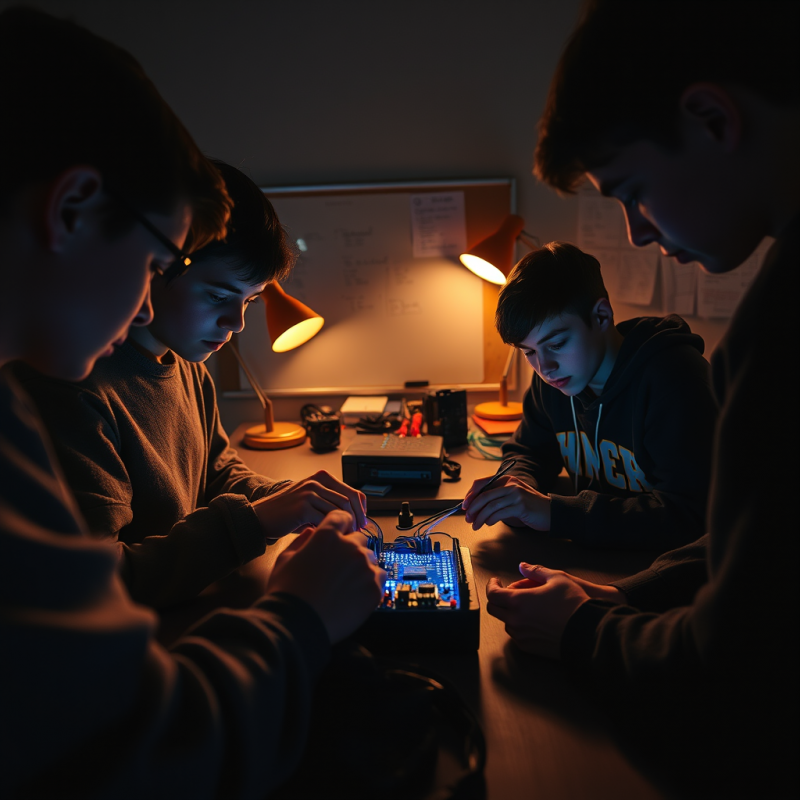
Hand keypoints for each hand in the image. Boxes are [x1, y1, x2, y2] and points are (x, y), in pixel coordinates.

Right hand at [253, 470, 366, 536]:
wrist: (260, 517)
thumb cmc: (287, 513)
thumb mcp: (311, 500)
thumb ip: (330, 503)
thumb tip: (356, 517)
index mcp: (321, 478)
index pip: (352, 491)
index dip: (361, 509)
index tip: (363, 521)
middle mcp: (316, 482)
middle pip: (349, 501)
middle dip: (356, 520)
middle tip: (357, 533)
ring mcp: (309, 493)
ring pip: (339, 511)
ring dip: (346, 527)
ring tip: (345, 538)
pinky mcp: (303, 507)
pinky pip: (325, 520)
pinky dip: (331, 531)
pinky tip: (330, 539)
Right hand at [265, 510, 385, 643]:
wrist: (297, 626)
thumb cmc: (287, 592)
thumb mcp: (285, 559)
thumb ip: (302, 541)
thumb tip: (313, 532)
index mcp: (327, 536)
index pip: (342, 517)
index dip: (340, 526)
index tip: (339, 535)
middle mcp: (350, 547)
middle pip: (359, 539)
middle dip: (350, 549)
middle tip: (338, 568)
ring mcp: (364, 568)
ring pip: (370, 559)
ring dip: (361, 566)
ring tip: (345, 584)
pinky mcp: (374, 588)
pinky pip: (379, 578)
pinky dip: (370, 583)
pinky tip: (355, 594)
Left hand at [462, 475, 550, 530]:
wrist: (552, 512)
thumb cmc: (531, 507)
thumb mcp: (513, 497)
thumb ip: (497, 497)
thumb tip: (476, 506)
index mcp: (506, 480)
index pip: (481, 483)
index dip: (470, 495)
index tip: (464, 505)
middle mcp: (510, 484)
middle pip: (483, 495)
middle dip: (472, 508)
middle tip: (468, 518)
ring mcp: (516, 494)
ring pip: (489, 506)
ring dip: (479, 517)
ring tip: (475, 525)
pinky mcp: (520, 506)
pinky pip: (499, 513)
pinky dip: (490, 519)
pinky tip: (487, 523)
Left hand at [486, 563, 624, 658]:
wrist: (588, 631)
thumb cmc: (573, 603)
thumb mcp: (557, 578)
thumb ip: (536, 570)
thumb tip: (522, 566)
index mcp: (519, 601)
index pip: (493, 594)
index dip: (492, 585)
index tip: (496, 581)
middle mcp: (516, 620)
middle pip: (494, 609)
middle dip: (497, 599)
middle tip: (506, 593)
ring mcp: (521, 635)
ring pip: (505, 623)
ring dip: (509, 613)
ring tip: (524, 606)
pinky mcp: (529, 647)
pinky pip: (516, 636)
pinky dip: (519, 626)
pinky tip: (532, 620)